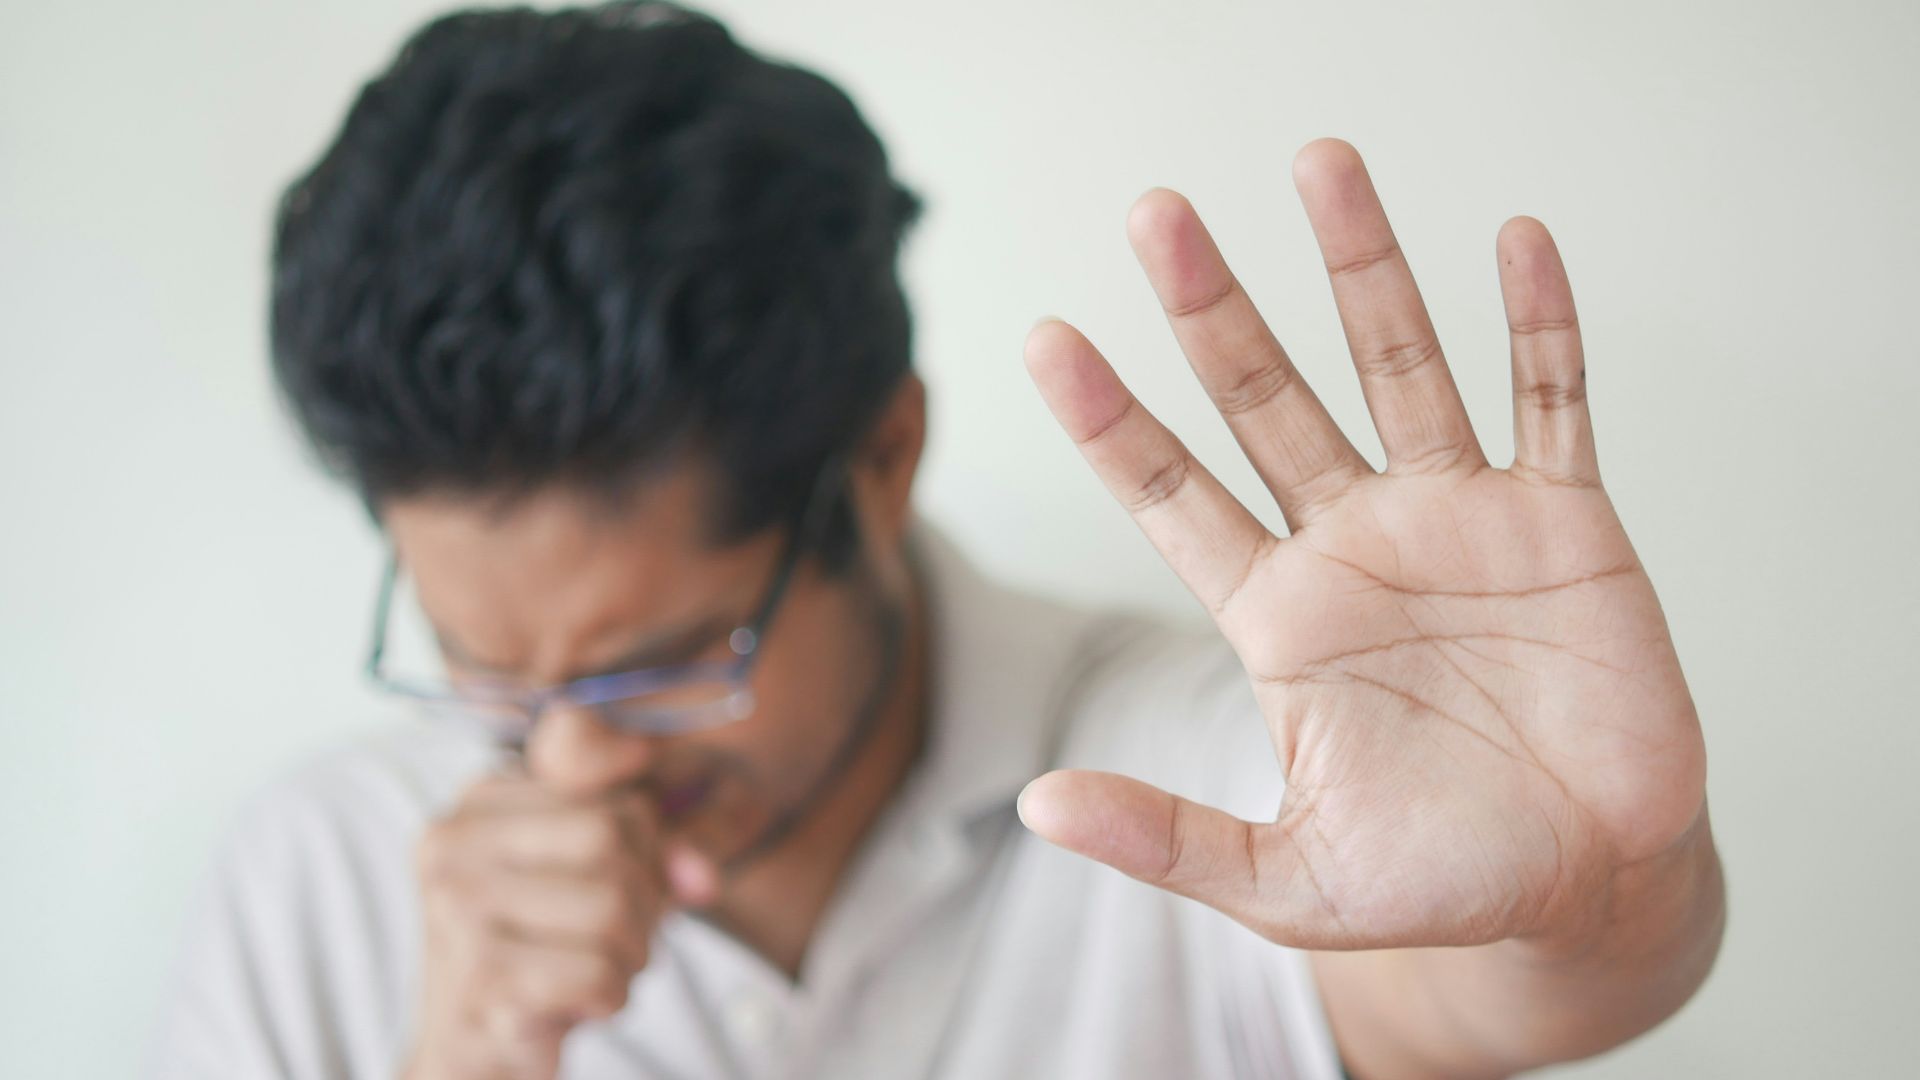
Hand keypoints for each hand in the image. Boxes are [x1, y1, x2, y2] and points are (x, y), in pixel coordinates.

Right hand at [403, 772, 704, 1079]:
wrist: (472, 1053)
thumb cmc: (540, 957)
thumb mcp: (594, 882)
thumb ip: (657, 856)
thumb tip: (702, 877)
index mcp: (480, 804)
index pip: (618, 806)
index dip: (653, 860)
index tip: (634, 898)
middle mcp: (455, 845)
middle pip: (610, 843)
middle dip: (644, 906)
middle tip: (624, 945)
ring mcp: (458, 909)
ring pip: (609, 907)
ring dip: (631, 957)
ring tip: (601, 974)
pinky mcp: (478, 976)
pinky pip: (596, 972)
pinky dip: (611, 997)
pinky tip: (581, 1005)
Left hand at [1018, 139, 1706, 953]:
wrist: (1588, 887)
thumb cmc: (1437, 882)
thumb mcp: (1287, 880)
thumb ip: (1167, 836)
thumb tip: (1035, 805)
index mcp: (1280, 614)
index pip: (1172, 494)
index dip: (1111, 420)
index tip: (1046, 340)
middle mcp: (1355, 543)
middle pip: (1266, 398)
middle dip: (1213, 308)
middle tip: (1157, 215)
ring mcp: (1459, 520)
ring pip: (1399, 365)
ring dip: (1364, 268)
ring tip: (1321, 164)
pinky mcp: (1564, 523)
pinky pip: (1552, 400)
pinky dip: (1540, 325)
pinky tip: (1516, 242)